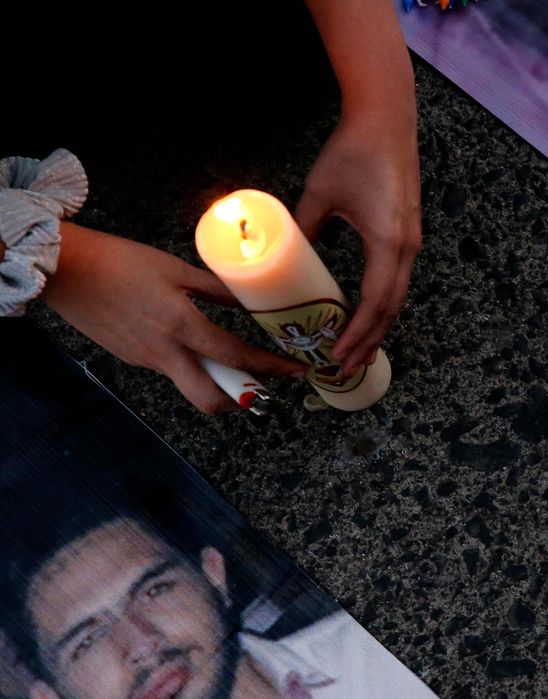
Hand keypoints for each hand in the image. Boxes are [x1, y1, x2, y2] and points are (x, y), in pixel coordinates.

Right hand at [41, 223, 304, 413]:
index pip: (236, 357)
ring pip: (191, 387)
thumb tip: (251, 299)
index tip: (296, 370)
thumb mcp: (175, 269)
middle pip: (211, 400)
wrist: (62, 269)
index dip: (271, 367)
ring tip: (234, 362)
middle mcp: (164, 352)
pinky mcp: (132, 359)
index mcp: (180, 325)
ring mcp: (146, 360)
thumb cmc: (117, 260)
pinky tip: (194, 344)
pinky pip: (171, 371)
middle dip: (243, 400)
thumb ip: (216, 289)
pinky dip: (190, 365)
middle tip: (263, 384)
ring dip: (218, 383)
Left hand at [295, 97, 420, 376]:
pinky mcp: (407, 235)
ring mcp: (410, 242)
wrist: (387, 119)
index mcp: (387, 242)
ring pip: (395, 298)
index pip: (374, 301)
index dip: (357, 333)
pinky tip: (366, 316)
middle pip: (390, 309)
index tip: (336, 355)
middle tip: (343, 366)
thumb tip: (281, 259)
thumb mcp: (319, 193)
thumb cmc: (354, 151)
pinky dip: (381, 306)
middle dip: (368, 341)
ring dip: (376, 327)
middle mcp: (406, 248)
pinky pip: (395, 281)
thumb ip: (303, 228)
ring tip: (355, 351)